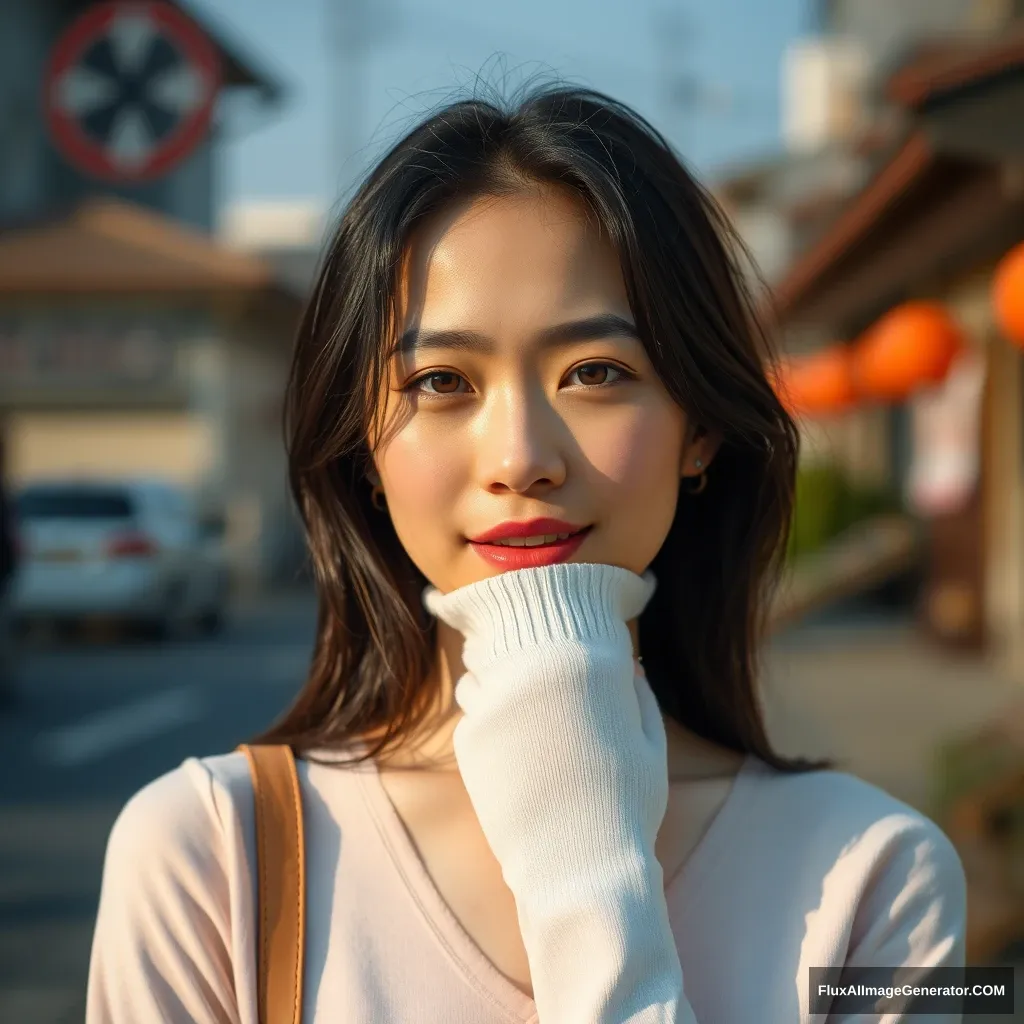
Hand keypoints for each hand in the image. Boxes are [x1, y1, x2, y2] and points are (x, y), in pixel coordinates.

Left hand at [425, 562, 669, 904]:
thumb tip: (631, 666)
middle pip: (510, 641)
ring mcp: (494, 704)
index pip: (556, 625)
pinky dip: (486, 726)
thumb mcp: (649, 748)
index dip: (552, 639)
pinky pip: (472, 716)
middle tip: (533, 691)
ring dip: (495, 689)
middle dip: (516, 658)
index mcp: (582, 667)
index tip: (556, 655)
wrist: (578, 866)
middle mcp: (531, 673)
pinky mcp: (469, 739)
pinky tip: (510, 758)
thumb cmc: (624, 808)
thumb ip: (640, 698)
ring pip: (482, 675)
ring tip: (521, 727)